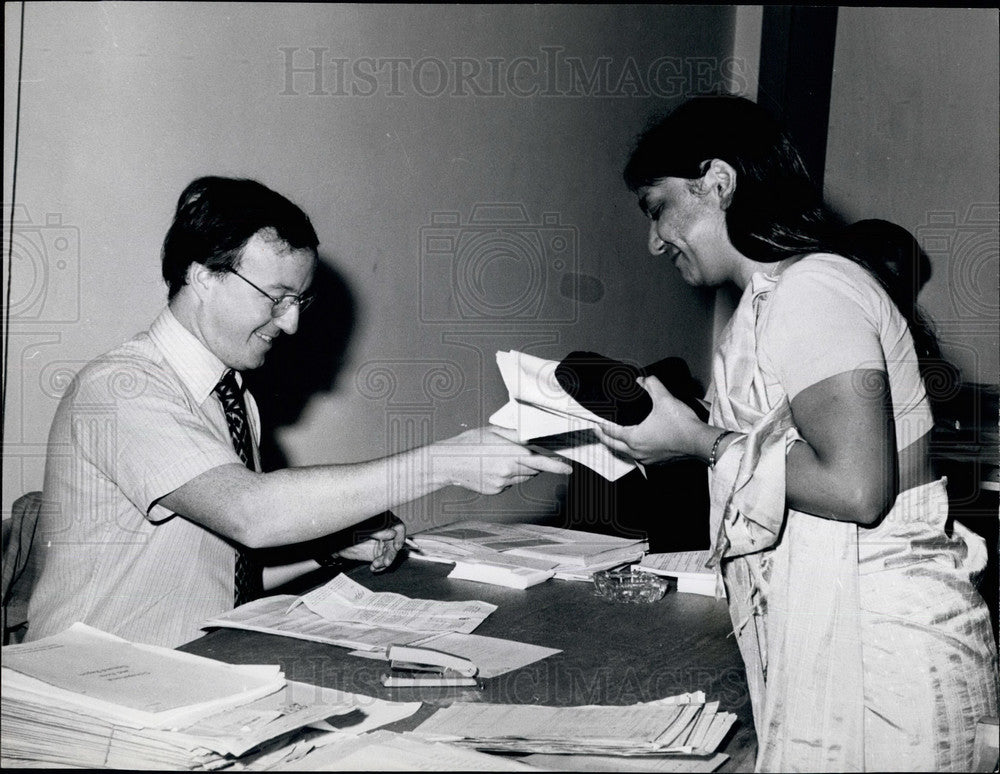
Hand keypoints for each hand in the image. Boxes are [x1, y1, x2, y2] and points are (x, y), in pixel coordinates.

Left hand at [335, 521, 405, 571]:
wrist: (334, 543)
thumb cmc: (345, 531)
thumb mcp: (361, 530)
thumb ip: (377, 531)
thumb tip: (392, 533)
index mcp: (382, 521)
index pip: (398, 527)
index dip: (400, 536)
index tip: (396, 546)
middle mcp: (384, 532)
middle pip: (395, 543)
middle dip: (391, 554)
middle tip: (386, 562)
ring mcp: (381, 543)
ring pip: (390, 554)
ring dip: (385, 562)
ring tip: (375, 565)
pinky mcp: (377, 554)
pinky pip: (384, 561)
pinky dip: (380, 566)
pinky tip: (374, 568)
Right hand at [434, 426, 573, 494]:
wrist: (448, 462)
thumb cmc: (469, 443)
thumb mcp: (494, 432)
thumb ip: (516, 435)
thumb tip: (534, 437)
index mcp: (510, 453)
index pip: (541, 462)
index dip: (557, 466)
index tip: (568, 468)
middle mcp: (508, 470)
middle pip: (533, 470)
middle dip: (535, 463)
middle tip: (526, 455)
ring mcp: (502, 483)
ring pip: (523, 477)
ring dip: (522, 469)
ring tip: (503, 459)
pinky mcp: (496, 490)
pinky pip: (510, 483)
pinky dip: (508, 476)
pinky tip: (494, 468)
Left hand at [593, 376, 705, 464]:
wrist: (700, 442)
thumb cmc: (682, 425)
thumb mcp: (664, 399)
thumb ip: (652, 385)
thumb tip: (644, 380)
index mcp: (634, 438)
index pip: (610, 432)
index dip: (601, 425)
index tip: (595, 421)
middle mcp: (638, 452)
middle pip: (614, 446)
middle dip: (604, 437)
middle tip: (598, 430)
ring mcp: (648, 459)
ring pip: (626, 452)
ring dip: (619, 445)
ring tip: (616, 436)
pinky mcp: (658, 461)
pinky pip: (639, 457)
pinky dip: (634, 449)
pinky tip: (638, 443)